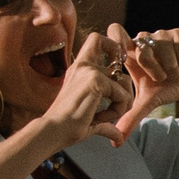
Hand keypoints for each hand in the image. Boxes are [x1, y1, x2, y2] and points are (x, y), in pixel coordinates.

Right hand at [37, 33, 134, 150]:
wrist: (53, 131)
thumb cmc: (67, 126)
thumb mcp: (92, 119)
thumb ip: (107, 123)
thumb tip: (119, 138)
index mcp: (80, 70)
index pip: (96, 40)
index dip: (113, 46)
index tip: (119, 62)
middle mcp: (83, 66)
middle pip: (118, 60)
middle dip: (125, 87)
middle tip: (117, 104)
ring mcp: (89, 71)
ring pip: (124, 84)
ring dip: (121, 104)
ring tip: (104, 117)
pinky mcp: (96, 81)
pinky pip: (122, 95)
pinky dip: (117, 110)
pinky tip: (101, 117)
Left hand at [108, 25, 178, 131]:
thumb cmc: (167, 89)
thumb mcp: (148, 103)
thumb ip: (130, 117)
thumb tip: (116, 141)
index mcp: (130, 52)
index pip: (115, 32)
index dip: (118, 43)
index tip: (125, 61)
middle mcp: (143, 39)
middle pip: (140, 47)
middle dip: (154, 68)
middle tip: (161, 78)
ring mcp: (161, 34)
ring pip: (161, 48)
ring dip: (171, 66)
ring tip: (174, 73)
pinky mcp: (178, 34)